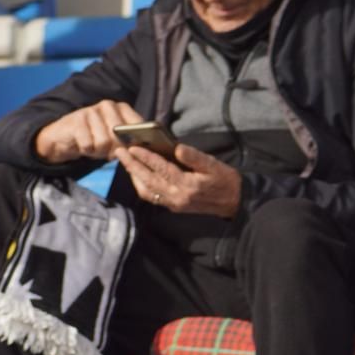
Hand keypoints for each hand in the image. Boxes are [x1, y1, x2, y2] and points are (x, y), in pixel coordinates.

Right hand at [33, 100, 143, 163]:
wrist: (66, 137)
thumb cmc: (96, 139)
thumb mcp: (117, 139)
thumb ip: (132, 140)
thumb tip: (142, 149)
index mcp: (122, 108)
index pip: (138, 126)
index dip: (135, 142)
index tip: (128, 149)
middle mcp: (108, 105)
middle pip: (121, 136)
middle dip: (113, 149)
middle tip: (105, 149)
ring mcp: (91, 110)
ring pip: (104, 142)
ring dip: (98, 151)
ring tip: (94, 146)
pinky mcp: (76, 119)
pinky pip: (88, 145)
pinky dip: (86, 150)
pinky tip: (83, 144)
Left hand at [116, 143, 242, 218]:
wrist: (235, 203)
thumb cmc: (226, 181)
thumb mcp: (215, 165)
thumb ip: (196, 157)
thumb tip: (178, 148)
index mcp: (187, 185)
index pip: (161, 169)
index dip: (145, 157)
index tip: (131, 147)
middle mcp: (177, 196)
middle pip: (148, 180)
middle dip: (132, 165)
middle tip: (119, 152)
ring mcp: (174, 203)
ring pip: (147, 190)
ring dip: (134, 176)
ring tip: (126, 162)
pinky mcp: (174, 207)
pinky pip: (152, 197)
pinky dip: (142, 186)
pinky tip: (138, 176)